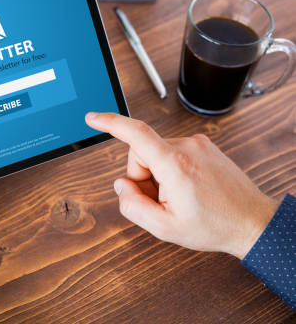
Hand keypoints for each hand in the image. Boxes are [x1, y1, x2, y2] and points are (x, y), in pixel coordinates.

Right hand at [85, 112, 278, 259]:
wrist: (253, 222)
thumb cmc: (215, 226)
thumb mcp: (165, 228)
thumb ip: (133, 207)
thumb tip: (122, 186)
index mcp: (175, 164)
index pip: (136, 134)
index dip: (110, 123)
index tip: (93, 118)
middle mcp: (187, 147)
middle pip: (141, 153)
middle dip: (142, 177)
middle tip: (161, 201)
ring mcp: (198, 144)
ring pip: (157, 154)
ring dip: (158, 175)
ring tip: (178, 198)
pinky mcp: (204, 146)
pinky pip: (173, 153)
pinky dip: (171, 171)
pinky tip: (187, 190)